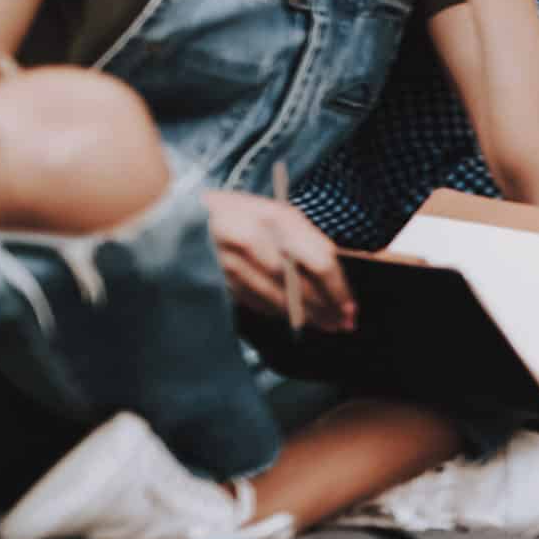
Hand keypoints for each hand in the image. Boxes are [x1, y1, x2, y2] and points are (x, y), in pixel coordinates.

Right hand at [203, 191, 354, 330]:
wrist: (188, 213)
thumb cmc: (246, 213)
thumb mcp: (281, 216)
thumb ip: (309, 243)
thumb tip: (336, 280)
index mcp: (276, 218)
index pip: (319, 261)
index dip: (338, 289)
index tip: (351, 307)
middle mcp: (253, 239)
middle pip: (299, 284)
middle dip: (324, 308)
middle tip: (342, 323)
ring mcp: (231, 261)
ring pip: (276, 298)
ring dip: (303, 316)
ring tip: (325, 325)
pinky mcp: (216, 278)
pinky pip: (254, 302)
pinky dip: (277, 312)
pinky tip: (294, 317)